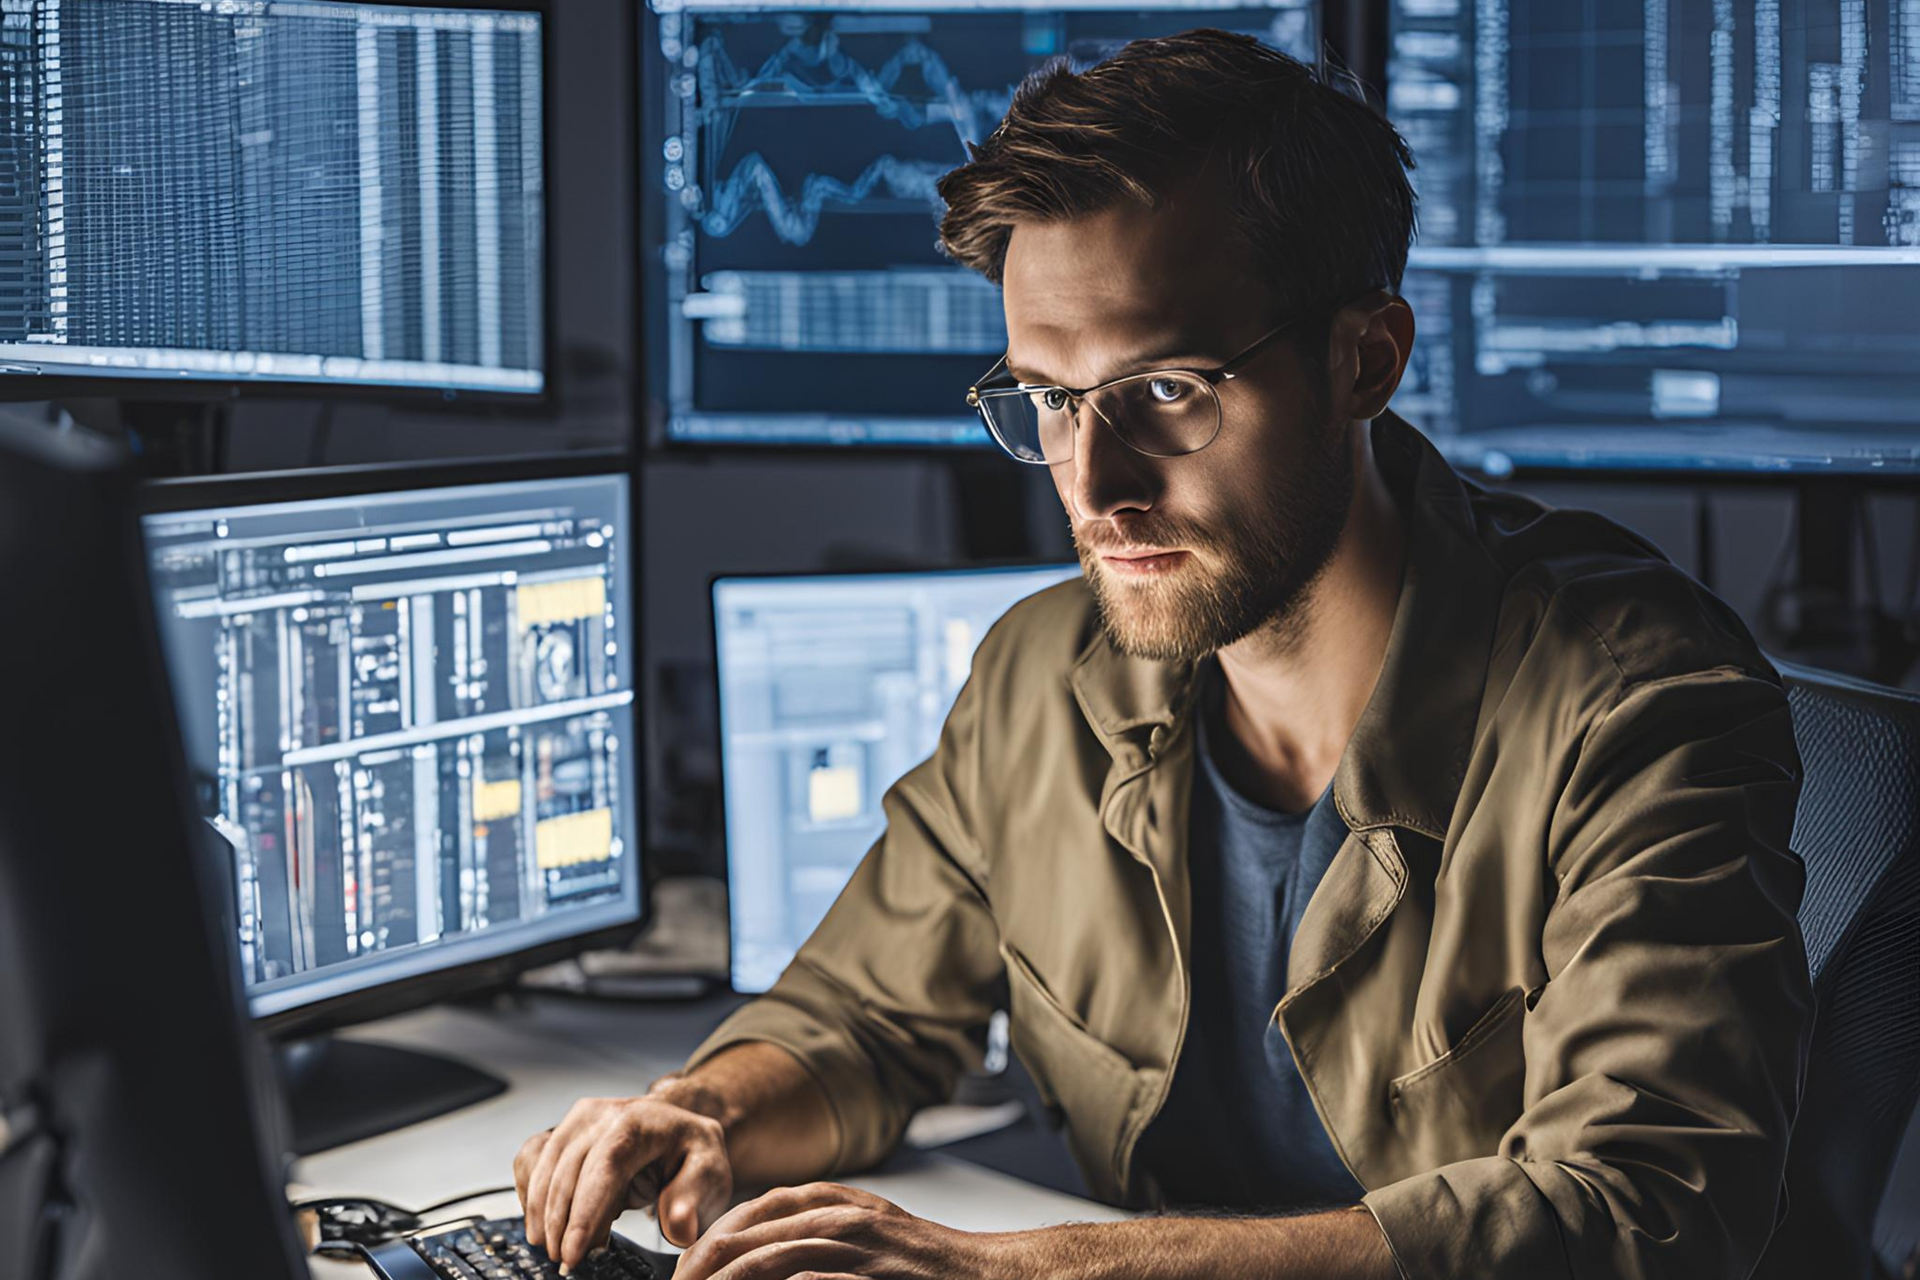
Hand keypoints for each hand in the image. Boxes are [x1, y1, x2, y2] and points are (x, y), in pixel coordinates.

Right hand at [514, 1093, 731, 1270]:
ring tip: (554, 1248)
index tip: (573, 1251)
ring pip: (542, 1163)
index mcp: (641, 1120)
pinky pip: (530, 1159)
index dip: (585, 1212)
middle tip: (565, 1262)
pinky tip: (544, 1222)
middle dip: (560, 1223)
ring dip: (541, 1212)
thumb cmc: (691, 1155)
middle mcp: (603, 1113)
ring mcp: (578, 1119)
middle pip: (568, 1168)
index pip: (606, 1165)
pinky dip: (532, 1193)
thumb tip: (678, 1224)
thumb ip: (693, 1199)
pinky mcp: (561, 1131)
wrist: (677, 1131)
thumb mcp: (710, 1175)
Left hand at [673, 1182, 1007, 1279]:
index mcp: (833, 1202)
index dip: (705, 1246)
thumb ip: (811, 1231)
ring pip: (767, 1262)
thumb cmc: (920, 1264)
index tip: (685, 1274)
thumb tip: (747, 1254)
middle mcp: (839, 1219)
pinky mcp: (867, 1279)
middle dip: (701, 1271)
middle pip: (745, 1238)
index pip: (748, 1214)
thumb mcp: (862, 1230)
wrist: (984, 1275)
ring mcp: (855, 1251)